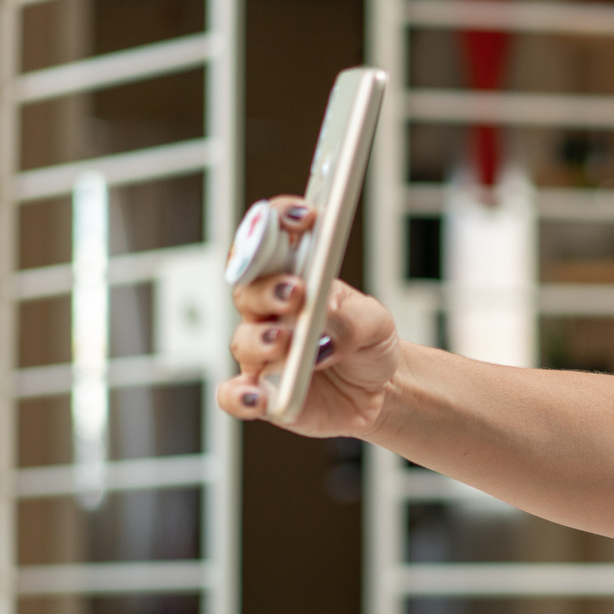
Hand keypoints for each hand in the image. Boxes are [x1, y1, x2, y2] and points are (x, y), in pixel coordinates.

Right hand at [214, 196, 401, 437]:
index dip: (279, 221)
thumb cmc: (368, 343)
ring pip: (243, 340)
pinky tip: (256, 395)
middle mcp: (269, 310)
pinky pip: (234, 395)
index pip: (272, 237)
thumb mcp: (376, 323)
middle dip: (268, 287)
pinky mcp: (261, 392)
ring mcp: (261, 351)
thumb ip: (352, 320)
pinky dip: (239, 395)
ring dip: (261, 339)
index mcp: (294, 275)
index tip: (304, 218)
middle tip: (296, 291)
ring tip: (286, 340)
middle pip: (249, 287)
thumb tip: (322, 331)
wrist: (379, 390)